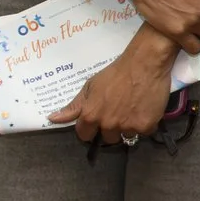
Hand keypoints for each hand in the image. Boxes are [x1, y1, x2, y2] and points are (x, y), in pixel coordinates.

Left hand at [49, 27, 176, 145]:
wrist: (144, 62)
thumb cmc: (116, 72)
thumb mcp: (91, 86)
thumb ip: (74, 106)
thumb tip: (52, 119)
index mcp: (90, 116)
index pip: (85, 135)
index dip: (91, 128)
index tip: (99, 120)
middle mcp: (107, 124)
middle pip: (108, 138)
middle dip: (112, 128)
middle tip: (120, 112)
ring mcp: (127, 126)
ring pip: (127, 135)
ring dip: (130, 126)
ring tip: (135, 109)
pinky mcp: (146, 125)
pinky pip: (145, 132)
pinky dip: (146, 123)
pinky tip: (147, 109)